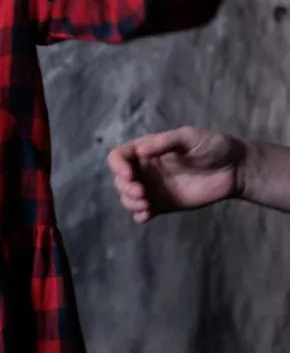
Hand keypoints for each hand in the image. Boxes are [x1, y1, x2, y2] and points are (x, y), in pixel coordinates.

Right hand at [108, 126, 245, 222]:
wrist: (235, 169)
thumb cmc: (213, 146)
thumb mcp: (189, 137)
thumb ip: (165, 142)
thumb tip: (141, 150)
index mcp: (148, 149)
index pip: (120, 156)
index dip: (118, 166)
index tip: (130, 175)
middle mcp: (147, 168)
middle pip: (120, 179)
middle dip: (124, 187)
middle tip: (141, 192)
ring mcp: (154, 187)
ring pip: (128, 197)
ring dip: (130, 202)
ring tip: (146, 205)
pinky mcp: (164, 205)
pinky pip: (143, 212)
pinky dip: (139, 215)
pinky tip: (147, 214)